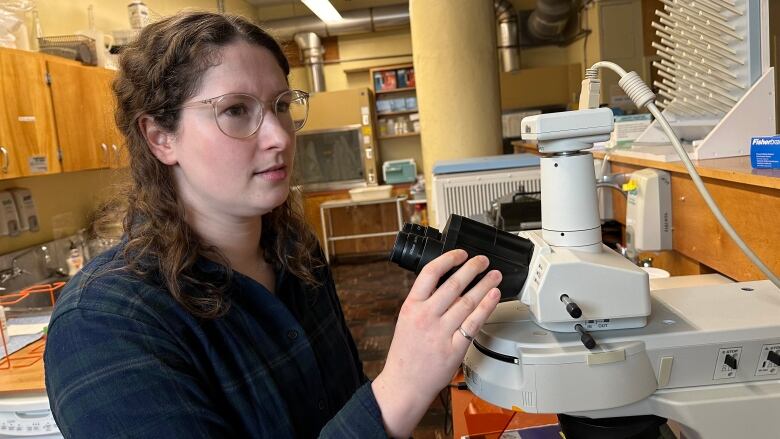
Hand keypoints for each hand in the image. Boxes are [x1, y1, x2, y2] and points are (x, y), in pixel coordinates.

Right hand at [372, 250, 501, 437]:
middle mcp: (426, 317)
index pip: (430, 273)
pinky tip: (494, 296)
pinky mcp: (455, 348)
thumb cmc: (405, 355)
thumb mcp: (406, 321)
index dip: (448, 259)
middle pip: (453, 284)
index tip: (461, 254)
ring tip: (494, 275)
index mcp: (411, 306)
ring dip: (484, 284)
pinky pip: (475, 323)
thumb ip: (424, 303)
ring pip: (468, 301)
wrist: (404, 384)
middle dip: (472, 268)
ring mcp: (441, 332)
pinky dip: (487, 306)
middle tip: (483, 261)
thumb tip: (448, 285)